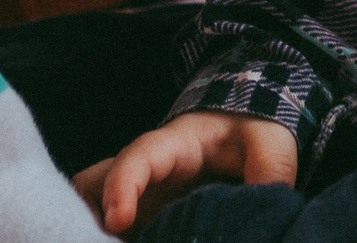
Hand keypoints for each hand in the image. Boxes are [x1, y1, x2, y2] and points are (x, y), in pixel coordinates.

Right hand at [73, 112, 299, 235]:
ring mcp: (142, 196)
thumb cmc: (252, 130)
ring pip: (96, 208)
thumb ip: (270, 173)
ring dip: (96, 230)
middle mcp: (146, 171)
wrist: (246, 126)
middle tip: (97, 240)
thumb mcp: (270, 144)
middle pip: (93, 183)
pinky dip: (117, 239)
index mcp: (173, 145)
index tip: (118, 219)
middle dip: (86, 213)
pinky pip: (119, 231)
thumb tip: (271, 205)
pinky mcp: (148, 217)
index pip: (137, 158)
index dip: (122, 186)